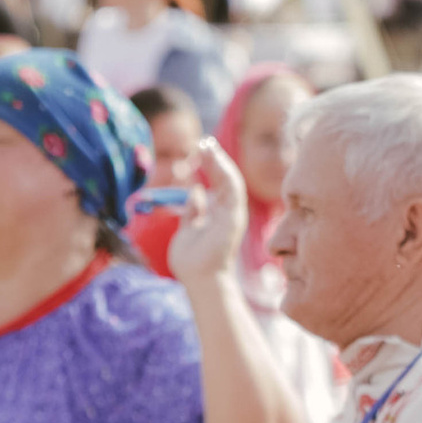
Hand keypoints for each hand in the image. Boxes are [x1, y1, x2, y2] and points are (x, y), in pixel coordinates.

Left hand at [166, 138, 245, 286]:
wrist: (199, 280)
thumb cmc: (192, 262)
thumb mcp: (187, 229)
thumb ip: (192, 211)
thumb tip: (194, 192)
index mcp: (218, 214)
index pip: (217, 183)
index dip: (210, 166)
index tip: (199, 150)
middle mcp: (228, 212)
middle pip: (225, 179)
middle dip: (216, 159)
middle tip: (204, 141)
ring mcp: (233, 215)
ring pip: (231, 180)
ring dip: (220, 162)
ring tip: (208, 146)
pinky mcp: (234, 218)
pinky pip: (233, 190)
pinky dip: (225, 172)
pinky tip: (215, 158)